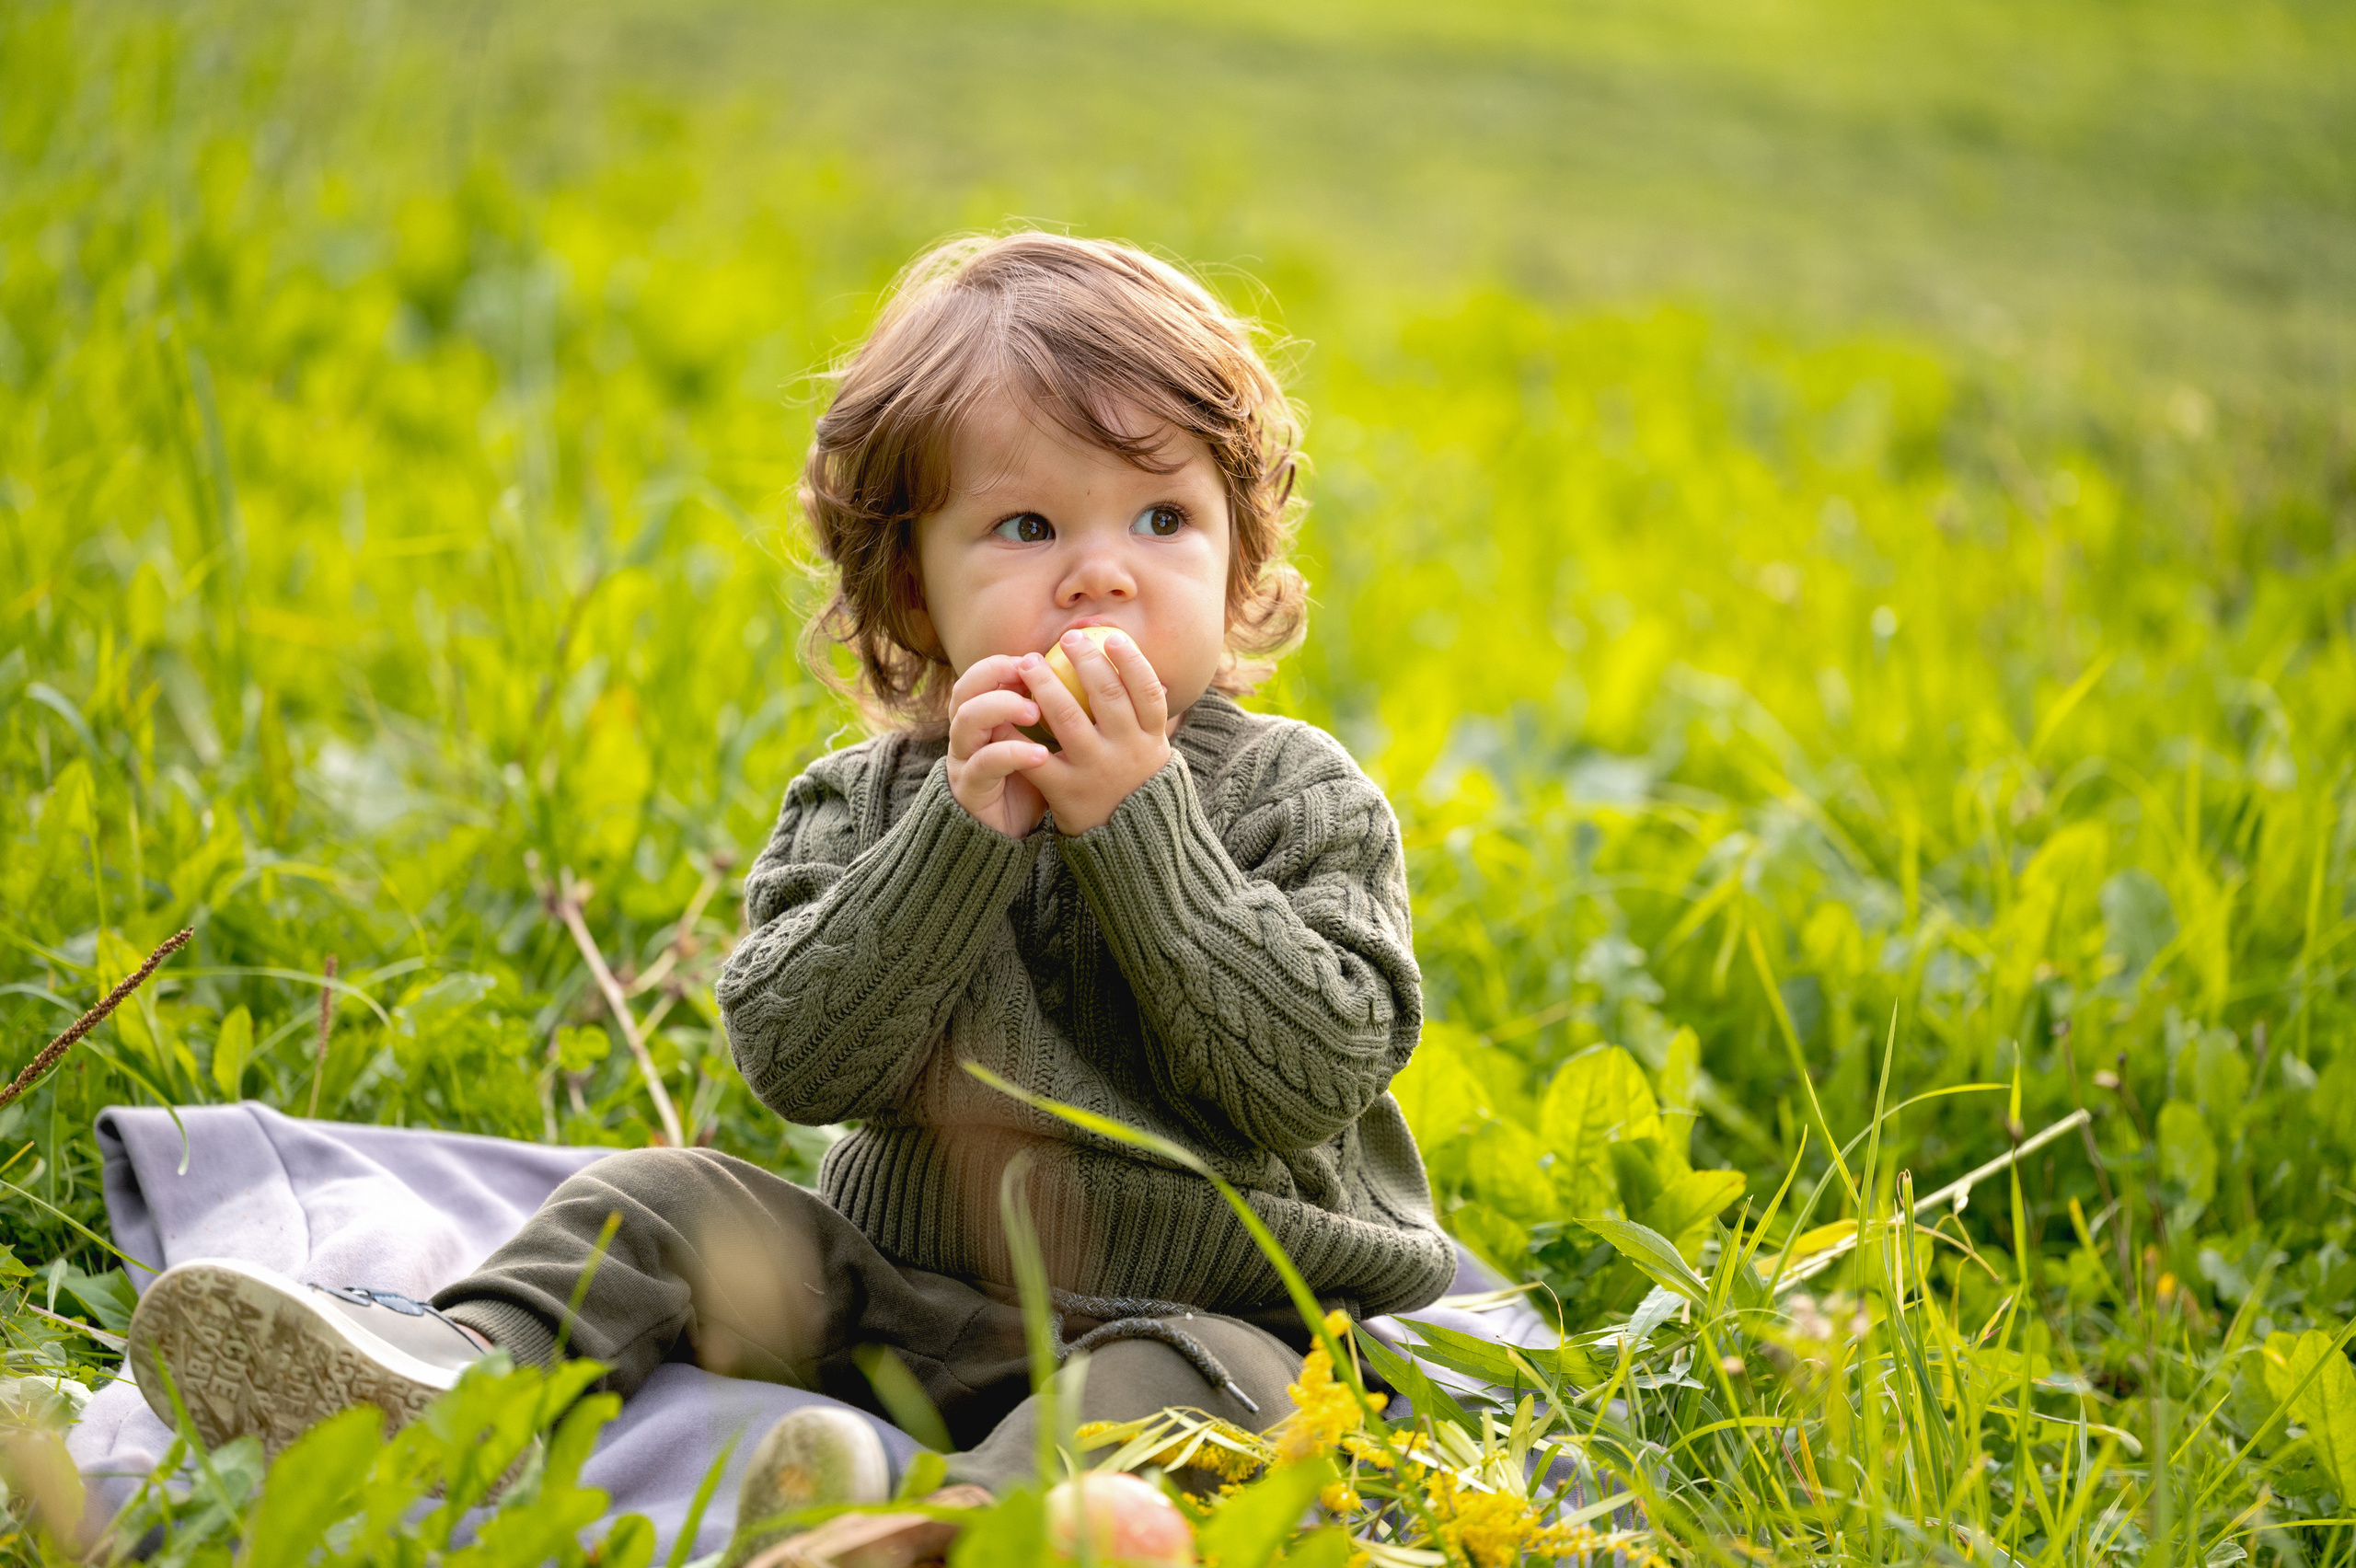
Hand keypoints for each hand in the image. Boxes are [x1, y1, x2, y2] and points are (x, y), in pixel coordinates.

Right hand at [945, 656, 1052, 837]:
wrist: (1007, 837)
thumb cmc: (1029, 783)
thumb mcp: (1039, 743)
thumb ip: (1049, 714)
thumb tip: (1091, 679)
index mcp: (980, 719)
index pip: (979, 677)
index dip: (1001, 663)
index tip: (1034, 657)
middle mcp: (965, 735)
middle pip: (964, 690)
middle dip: (995, 675)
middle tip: (1029, 672)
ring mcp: (964, 760)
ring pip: (968, 721)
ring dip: (1002, 707)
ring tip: (1037, 710)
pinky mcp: (971, 789)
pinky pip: (986, 764)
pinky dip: (1012, 753)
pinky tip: (1041, 753)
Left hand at [1018, 629, 1171, 834]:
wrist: (1131, 844)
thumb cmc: (1135, 784)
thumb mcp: (1153, 750)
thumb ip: (1146, 712)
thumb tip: (1139, 664)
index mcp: (1151, 738)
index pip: (1146, 691)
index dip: (1131, 661)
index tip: (1111, 637)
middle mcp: (1126, 751)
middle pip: (1106, 696)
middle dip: (1084, 661)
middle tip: (1066, 639)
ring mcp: (1096, 771)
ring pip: (1068, 718)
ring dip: (1046, 685)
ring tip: (1029, 663)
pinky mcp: (1066, 791)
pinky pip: (1037, 756)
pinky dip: (1017, 733)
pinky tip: (1004, 713)